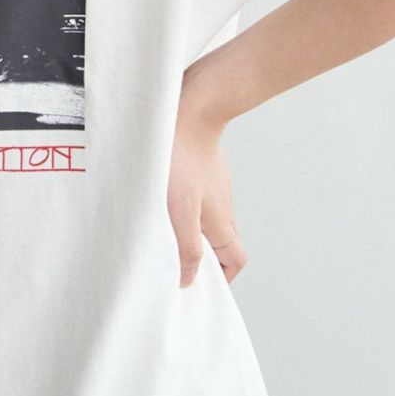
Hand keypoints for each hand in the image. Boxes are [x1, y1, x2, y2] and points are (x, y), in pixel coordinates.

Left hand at [167, 99, 246, 287]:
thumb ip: (186, 248)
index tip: (197, 284)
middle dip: (201, 259)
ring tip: (161, 238)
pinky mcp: (200, 172)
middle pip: (220, 244)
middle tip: (174, 265)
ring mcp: (212, 189)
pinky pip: (195, 201)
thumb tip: (189, 279)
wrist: (188, 110)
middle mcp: (222, 208)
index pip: (236, 261)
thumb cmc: (180, 160)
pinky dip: (181, 212)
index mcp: (222, 223)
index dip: (221, 278)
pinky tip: (158, 207)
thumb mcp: (180, 213)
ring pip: (205, 222)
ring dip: (188, 234)